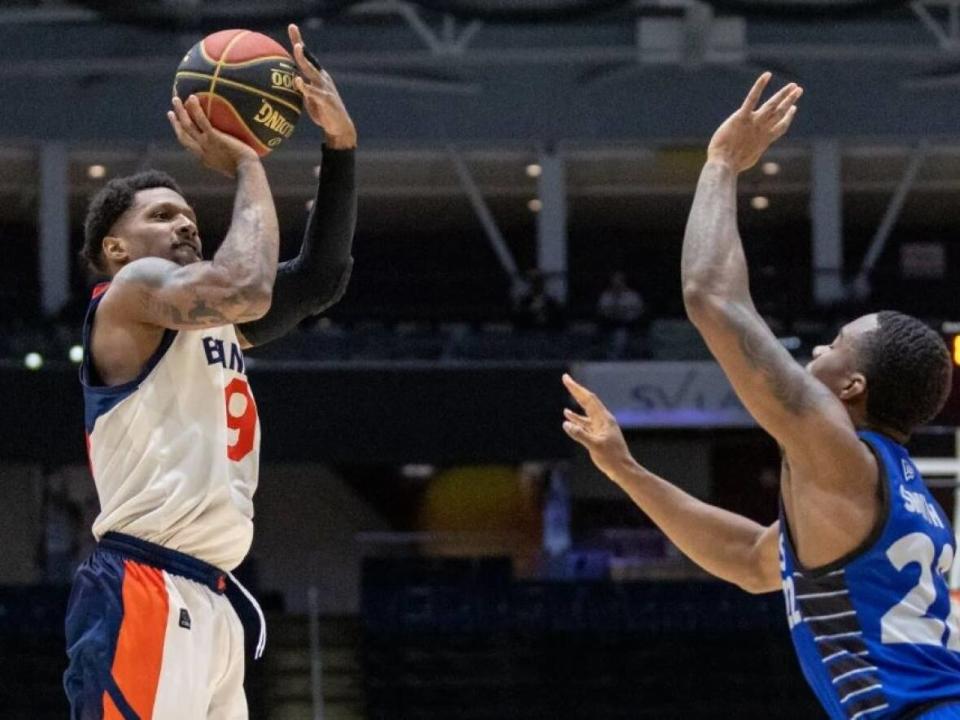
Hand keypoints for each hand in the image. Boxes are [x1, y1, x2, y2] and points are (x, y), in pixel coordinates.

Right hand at [167, 95, 258, 177]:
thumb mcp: (233, 164)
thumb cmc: (246, 169)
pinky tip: (192, 98)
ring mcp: (206, 144)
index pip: (189, 145)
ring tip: (175, 100)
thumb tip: (236, 148)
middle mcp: (201, 151)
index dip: (181, 135)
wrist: (247, 171)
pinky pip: (201, 120)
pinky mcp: (214, 137)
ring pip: (187, 126)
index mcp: (204, 158)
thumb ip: (230, 155)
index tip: (177, 126)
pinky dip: (195, 109)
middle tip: (170, 111)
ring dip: (180, 112)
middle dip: (175, 123)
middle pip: (183, 135)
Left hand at [288, 23, 356, 148]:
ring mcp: (325, 88)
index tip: (292, 28)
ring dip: (304, 59)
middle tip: (293, 29)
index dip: (299, 42)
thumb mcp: (309, 97)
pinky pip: (314, 92)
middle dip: (300, 44)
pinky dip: (306, 86)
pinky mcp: (326, 100)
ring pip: (312, 71)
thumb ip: (300, 87)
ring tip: (297, 48)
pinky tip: (298, 81)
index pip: (307, 57)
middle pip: (309, 59)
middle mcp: (322, 78)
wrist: (339, 127)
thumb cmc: (322, 111)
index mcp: (317, 76)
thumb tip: (287, 81)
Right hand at [561, 373, 635, 481]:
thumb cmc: (611, 458)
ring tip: (568, 392)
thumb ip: (580, 434)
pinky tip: (568, 418)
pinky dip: (576, 418)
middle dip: (576, 390)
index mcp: (604, 419)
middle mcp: (603, 420)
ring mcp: (601, 427)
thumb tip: (566, 423)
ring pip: (586, 411)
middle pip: (588, 401)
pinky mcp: (598, 435)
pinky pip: (585, 423)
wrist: (622, 469)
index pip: (588, 399)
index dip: (576, 388)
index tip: (566, 379)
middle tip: (566, 379)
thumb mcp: (595, 446)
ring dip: (576, 401)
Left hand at [707, 72, 802, 172]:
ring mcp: (753, 122)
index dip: (788, 117)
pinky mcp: (741, 117)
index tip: (794, 108)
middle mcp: (762, 129)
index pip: (781, 127)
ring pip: (772, 105)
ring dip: (784, 94)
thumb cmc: (732, 166)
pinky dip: (760, 86)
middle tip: (798, 90)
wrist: (724, 164)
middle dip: (790, 100)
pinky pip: (752, 99)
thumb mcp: (748, 159)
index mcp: (765, 140)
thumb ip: (752, 152)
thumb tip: (750, 154)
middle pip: (780, 112)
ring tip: (793, 85)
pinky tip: (767, 75)